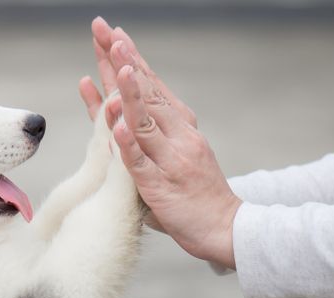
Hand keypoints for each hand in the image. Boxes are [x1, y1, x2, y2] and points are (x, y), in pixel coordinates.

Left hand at [81, 18, 242, 268]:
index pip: (151, 85)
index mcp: (179, 125)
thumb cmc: (195, 192)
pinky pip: (140, 163)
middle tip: (106, 32)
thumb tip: (117, 108)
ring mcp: (170, 160)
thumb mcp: (173, 153)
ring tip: (116, 65)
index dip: (131, 59)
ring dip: (129, 92)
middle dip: (123, 61)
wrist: (226, 227)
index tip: (113, 33)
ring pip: (145, 121)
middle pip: (145, 93)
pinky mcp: (160, 186)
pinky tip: (117, 126)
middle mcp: (177, 135)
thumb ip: (144, 132)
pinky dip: (128, 144)